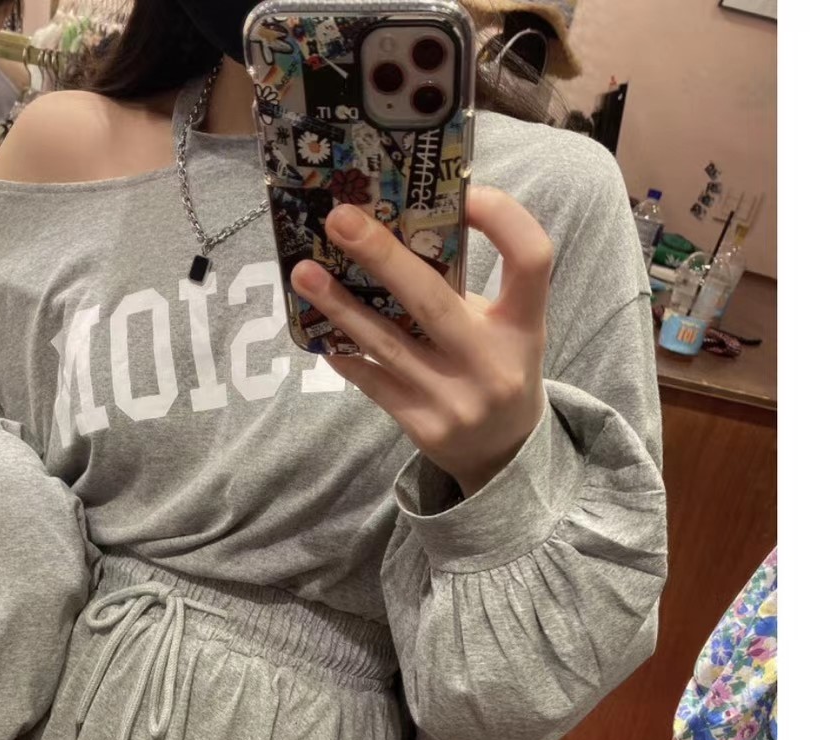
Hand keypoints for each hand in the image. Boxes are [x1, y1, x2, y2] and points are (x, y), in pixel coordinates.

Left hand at [290, 188, 552, 498]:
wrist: (502, 451)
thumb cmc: (495, 365)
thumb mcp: (502, 326)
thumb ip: (462, 287)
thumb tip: (390, 231)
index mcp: (524, 324)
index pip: (532, 257)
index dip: (503, 218)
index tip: (467, 193)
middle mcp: (493, 362)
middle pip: (433, 300)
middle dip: (381, 256)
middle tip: (339, 219)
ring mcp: (457, 399)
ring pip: (388, 343)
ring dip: (340, 306)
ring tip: (304, 274)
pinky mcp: (424, 426)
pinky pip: (373, 382)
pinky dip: (344, 353)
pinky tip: (318, 332)